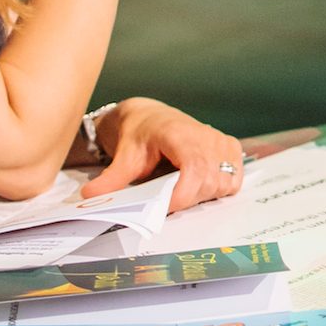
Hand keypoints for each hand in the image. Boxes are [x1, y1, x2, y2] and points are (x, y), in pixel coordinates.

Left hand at [81, 98, 244, 211]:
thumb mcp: (123, 156)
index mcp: (180, 134)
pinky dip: (218, 188)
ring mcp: (222, 142)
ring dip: (204, 195)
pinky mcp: (232, 149)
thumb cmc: (140, 135)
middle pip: (209, 182)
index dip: (184, 194)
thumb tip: (91, 198)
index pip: (195, 169)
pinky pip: (234, 179)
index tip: (166, 207)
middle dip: (189, 199)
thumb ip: (111, 179)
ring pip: (224, 183)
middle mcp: (206, 136)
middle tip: (168, 198)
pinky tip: (199, 183)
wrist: (151, 118)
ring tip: (182, 188)